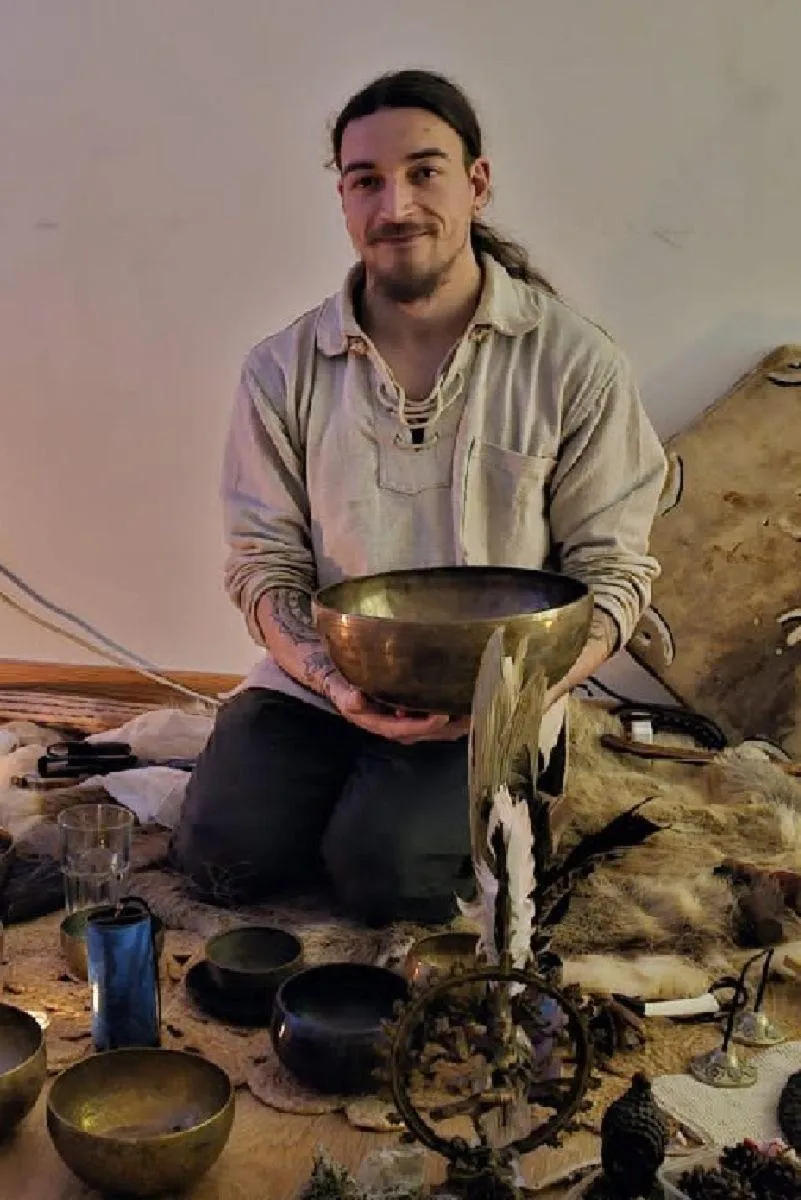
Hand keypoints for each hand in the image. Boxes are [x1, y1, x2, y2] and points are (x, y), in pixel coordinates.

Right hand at [326, 673, 469, 744]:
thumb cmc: (344, 685)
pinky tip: (471, 703)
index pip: (409, 730)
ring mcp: (411, 726)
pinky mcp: (418, 718)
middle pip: (433, 734)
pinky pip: (442, 723)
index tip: (442, 712)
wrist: (342, 685)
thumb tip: (356, 699)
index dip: (427, 724)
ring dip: (460, 722)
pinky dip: (458, 716)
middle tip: (474, 709)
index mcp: (382, 725)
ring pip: (441, 731)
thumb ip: (345, 696)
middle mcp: (400, 730)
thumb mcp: (339, 689)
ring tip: (480, 706)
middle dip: (454, 725)